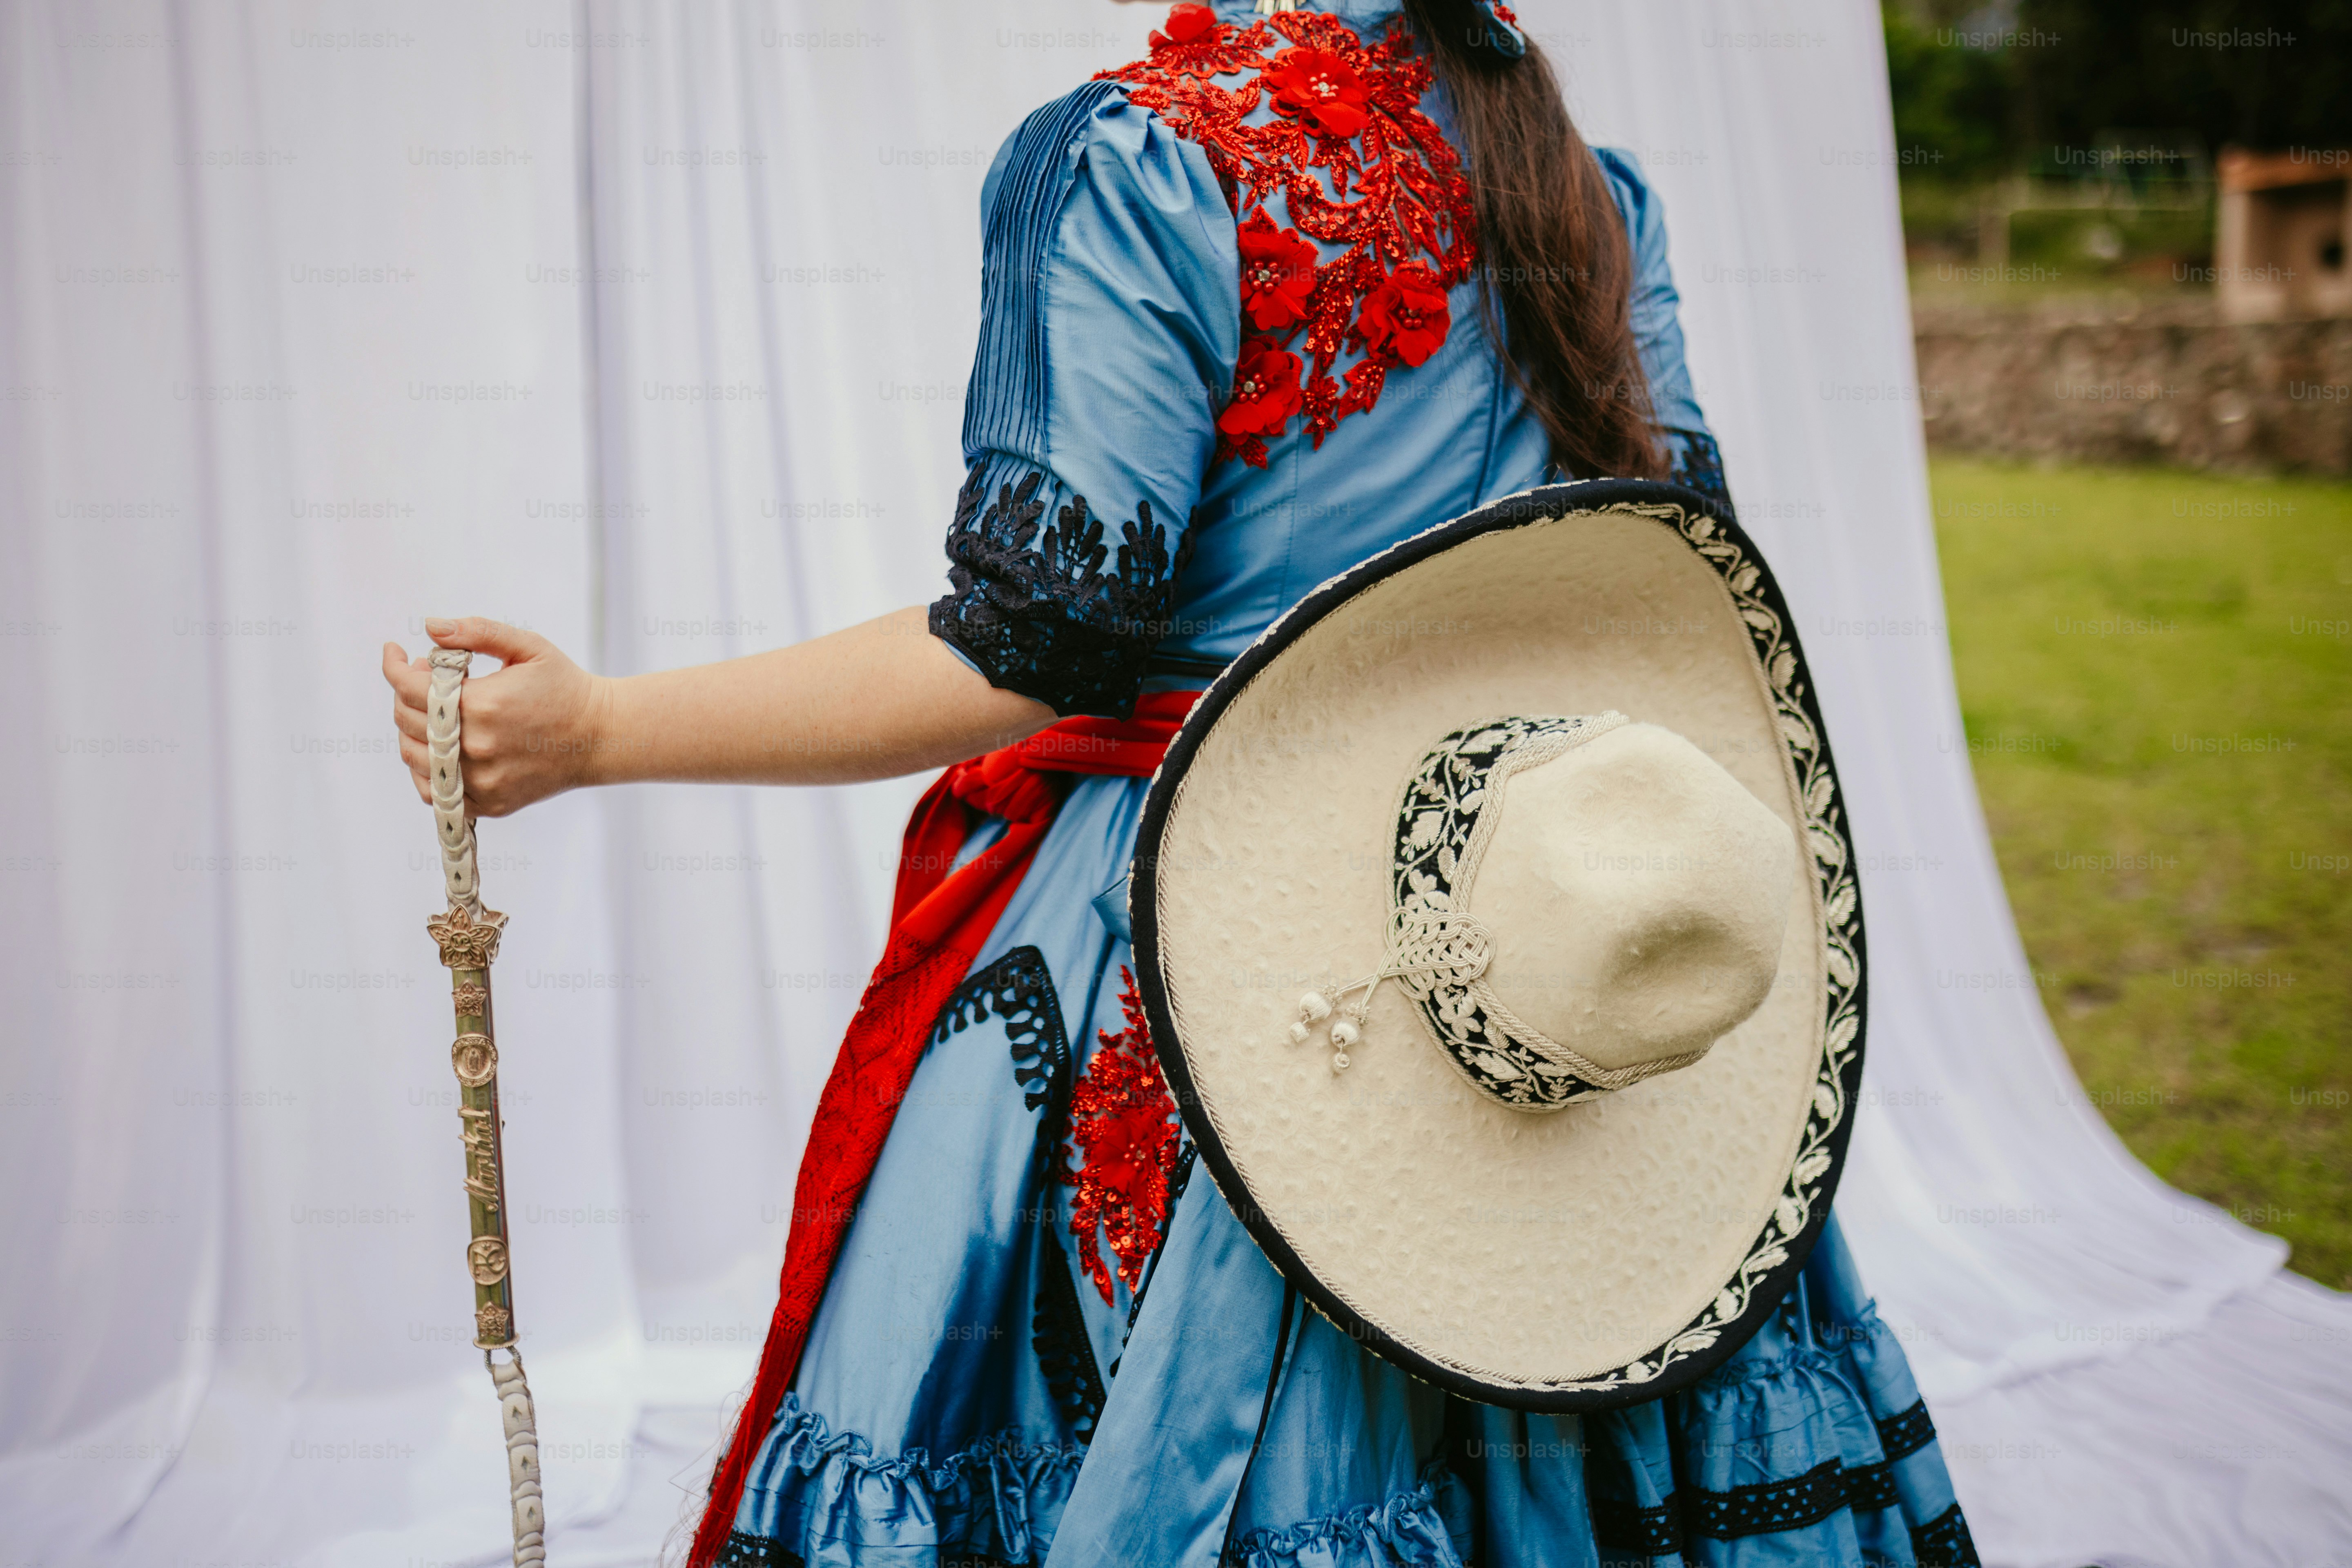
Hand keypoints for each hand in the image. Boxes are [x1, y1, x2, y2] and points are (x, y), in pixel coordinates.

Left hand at [382, 618, 608, 817]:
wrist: (602, 736)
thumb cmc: (565, 687)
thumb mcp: (528, 647)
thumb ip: (476, 632)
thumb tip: (430, 627)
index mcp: (482, 705)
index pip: (410, 688)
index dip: (394, 666)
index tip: (395, 651)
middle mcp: (476, 747)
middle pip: (407, 720)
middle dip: (406, 692)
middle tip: (425, 676)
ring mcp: (482, 780)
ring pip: (414, 757)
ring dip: (412, 729)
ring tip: (432, 711)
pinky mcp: (490, 802)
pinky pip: (435, 792)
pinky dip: (426, 769)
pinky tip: (439, 748)